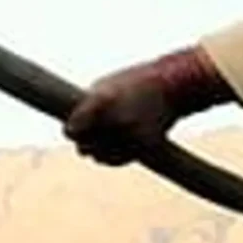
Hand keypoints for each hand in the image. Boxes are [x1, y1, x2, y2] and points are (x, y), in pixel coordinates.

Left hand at [62, 46, 234, 166]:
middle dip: (83, 142)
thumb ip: (85, 108)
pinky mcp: (144, 147)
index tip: (72, 130)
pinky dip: (111, 158)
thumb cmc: (133, 82)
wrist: (172, 86)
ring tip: (102, 139)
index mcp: (102, 101)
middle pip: (84, 146)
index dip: (71, 131)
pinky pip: (117, 160)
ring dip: (96, 152)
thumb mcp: (104, 85)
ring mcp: (131, 135)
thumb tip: (70, 129)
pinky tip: (113, 146)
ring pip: (99, 157)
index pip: (73, 129)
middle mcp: (116, 120)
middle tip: (86, 138)